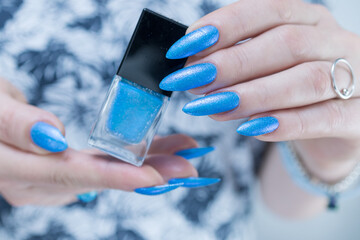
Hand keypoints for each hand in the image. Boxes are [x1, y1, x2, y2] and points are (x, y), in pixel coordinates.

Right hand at [0, 78, 197, 205]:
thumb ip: (15, 124)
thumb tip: (52, 137)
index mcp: (19, 171)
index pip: (76, 174)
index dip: (119, 177)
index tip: (159, 176)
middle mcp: (38, 183)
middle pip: (100, 177)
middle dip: (148, 171)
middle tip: (188, 164)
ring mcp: (50, 179)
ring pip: (106, 171)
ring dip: (146, 161)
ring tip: (182, 150)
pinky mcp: (60, 170)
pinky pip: (100, 163)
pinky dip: (129, 156)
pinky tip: (155, 147)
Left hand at [161, 0, 359, 180]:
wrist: (336, 126)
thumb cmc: (294, 92)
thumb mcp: (267, 68)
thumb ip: (237, 64)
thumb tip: (192, 67)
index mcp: (309, 20)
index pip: (266, 12)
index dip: (224, 27)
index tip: (186, 47)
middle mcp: (334, 42)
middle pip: (285, 44)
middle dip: (233, 63)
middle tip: (194, 81)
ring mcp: (356, 78)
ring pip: (306, 80)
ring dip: (254, 94)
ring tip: (214, 107)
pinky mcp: (359, 117)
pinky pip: (325, 118)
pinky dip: (286, 123)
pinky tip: (252, 128)